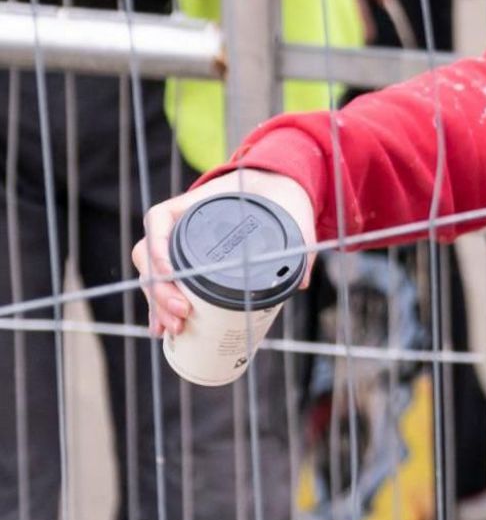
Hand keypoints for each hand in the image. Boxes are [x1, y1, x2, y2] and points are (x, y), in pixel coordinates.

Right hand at [131, 169, 317, 337]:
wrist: (276, 190)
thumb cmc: (278, 194)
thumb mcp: (290, 208)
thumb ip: (300, 237)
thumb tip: (300, 283)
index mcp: (196, 204)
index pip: (159, 220)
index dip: (157, 247)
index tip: (170, 273)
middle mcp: (181, 224)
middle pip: (151, 256)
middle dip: (161, 290)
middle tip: (182, 314)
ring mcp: (181, 245)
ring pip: (155, 275)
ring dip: (159, 304)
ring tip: (175, 328)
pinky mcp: (189, 263)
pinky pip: (167, 285)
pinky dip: (163, 307)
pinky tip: (164, 330)